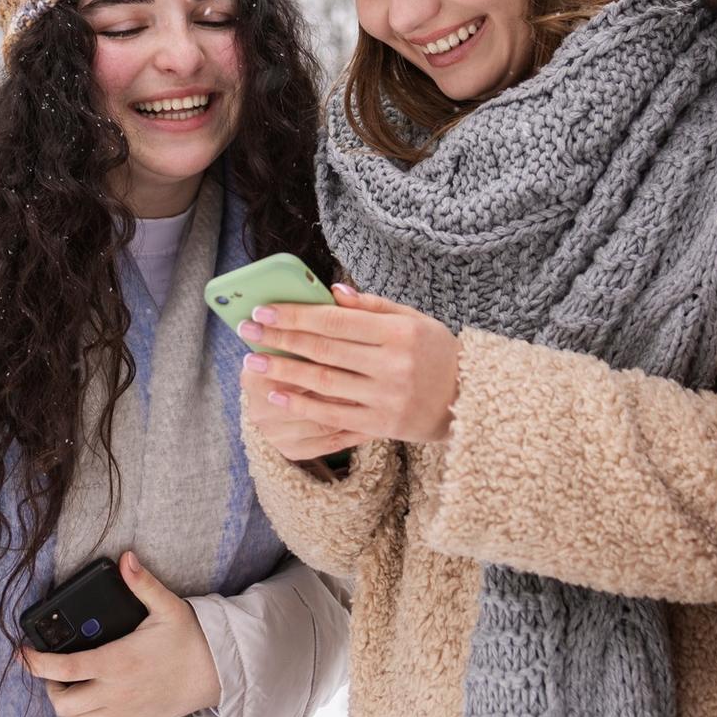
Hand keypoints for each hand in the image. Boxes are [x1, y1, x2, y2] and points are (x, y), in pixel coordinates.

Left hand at [18, 552, 220, 716]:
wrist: (216, 672)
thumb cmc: (190, 639)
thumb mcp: (167, 606)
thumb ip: (142, 584)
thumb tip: (125, 559)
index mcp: (118, 660)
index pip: (66, 667)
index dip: (38, 662)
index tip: (25, 653)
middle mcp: (117, 691)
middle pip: (64, 703)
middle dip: (50, 687)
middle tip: (55, 670)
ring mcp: (124, 711)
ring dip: (66, 708)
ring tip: (69, 688)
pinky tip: (87, 713)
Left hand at [239, 283, 460, 442]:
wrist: (470, 400)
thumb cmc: (438, 352)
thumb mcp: (414, 319)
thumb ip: (372, 305)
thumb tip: (330, 291)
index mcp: (399, 333)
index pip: (335, 321)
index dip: (295, 315)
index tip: (264, 310)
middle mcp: (392, 365)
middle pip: (324, 350)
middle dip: (280, 338)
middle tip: (247, 330)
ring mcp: (386, 398)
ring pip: (323, 383)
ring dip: (284, 371)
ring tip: (253, 362)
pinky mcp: (381, 425)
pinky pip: (333, 415)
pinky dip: (302, 405)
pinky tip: (277, 394)